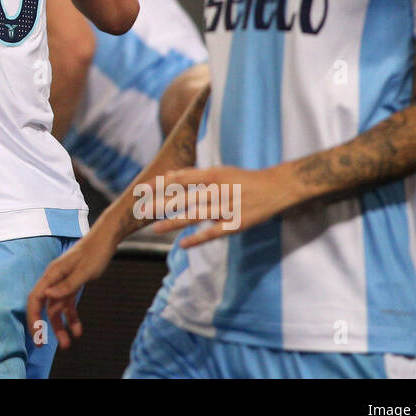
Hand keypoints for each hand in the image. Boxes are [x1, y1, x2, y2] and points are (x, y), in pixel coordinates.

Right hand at [25, 229, 115, 349]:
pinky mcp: (72, 284)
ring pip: (57, 308)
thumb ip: (66, 285)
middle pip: (44, 306)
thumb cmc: (95, 252)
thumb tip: (48, 295)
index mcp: (52, 274)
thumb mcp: (84, 271)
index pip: (36, 298)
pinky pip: (68, 304)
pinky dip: (72, 317)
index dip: (33, 317)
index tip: (36, 334)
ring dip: (61, 326)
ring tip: (68, 343)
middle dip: (44, 326)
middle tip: (43, 345)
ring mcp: (63, 283)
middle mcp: (54, 279)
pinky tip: (78, 330)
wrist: (105, 240)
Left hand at [148, 165, 289, 247]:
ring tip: (155, 229)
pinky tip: (182, 245)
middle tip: (140, 210)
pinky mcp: (235, 224)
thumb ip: (194, 175)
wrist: (275, 188)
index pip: (179, 179)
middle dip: (161, 204)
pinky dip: (197, 239)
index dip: (159, 184)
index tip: (142, 190)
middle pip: (183, 198)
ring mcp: (226, 208)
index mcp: (212, 175)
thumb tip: (170, 175)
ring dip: (174, 223)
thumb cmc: (242, 179)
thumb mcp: (219, 171)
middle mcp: (217, 190)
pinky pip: (213, 233)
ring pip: (195, 215)